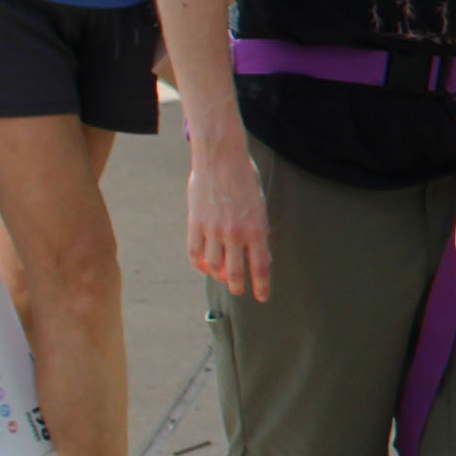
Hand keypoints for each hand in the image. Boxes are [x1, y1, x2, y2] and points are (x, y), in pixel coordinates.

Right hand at [186, 140, 274, 301]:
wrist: (221, 158)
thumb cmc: (244, 179)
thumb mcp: (260, 205)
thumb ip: (258, 230)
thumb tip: (258, 253)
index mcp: (256, 228)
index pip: (261, 266)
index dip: (262, 285)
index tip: (262, 296)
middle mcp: (235, 233)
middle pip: (235, 272)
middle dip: (237, 286)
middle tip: (238, 290)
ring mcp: (213, 229)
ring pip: (213, 266)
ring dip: (217, 275)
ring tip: (221, 276)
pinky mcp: (195, 223)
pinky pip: (194, 253)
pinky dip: (199, 264)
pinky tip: (203, 266)